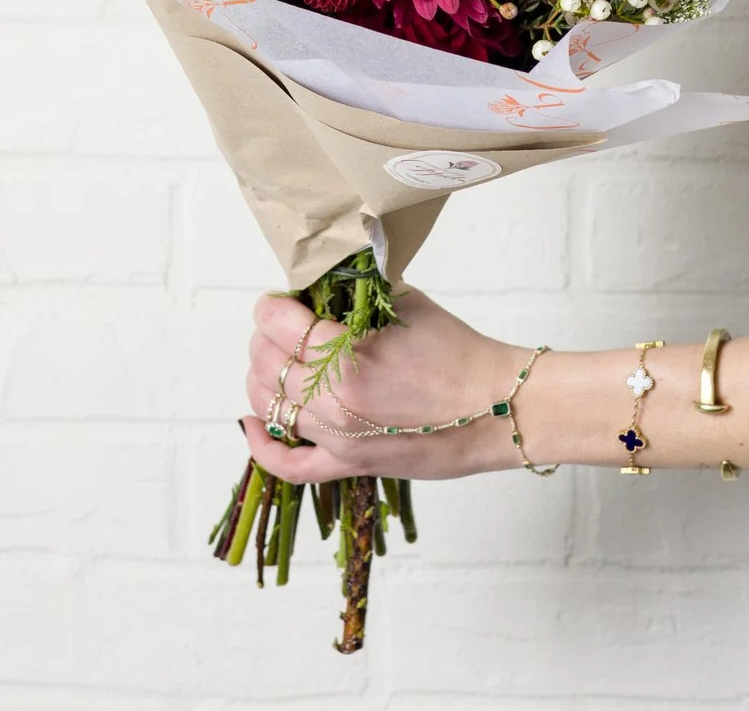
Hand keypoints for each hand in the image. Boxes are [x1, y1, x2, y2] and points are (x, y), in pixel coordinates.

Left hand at [239, 286, 531, 483]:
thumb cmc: (457, 353)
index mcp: (348, 355)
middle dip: (268, 335)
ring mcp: (338, 438)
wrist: (497, 407)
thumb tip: (321, 282)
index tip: (282, 300)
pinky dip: (260, 444)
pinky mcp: (348, 464)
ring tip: (280, 358)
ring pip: (267, 403)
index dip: (272, 306)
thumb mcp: (406, 302)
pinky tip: (251, 421)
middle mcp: (334, 401)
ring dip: (264, 375)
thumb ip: (357, 292)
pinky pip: (288, 465)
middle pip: (265, 361)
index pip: (275, 323)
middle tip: (287, 325)